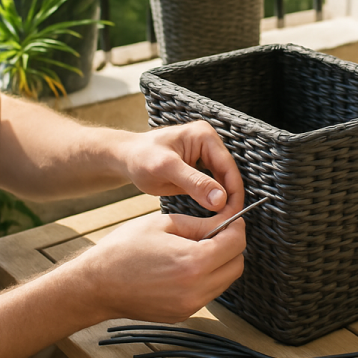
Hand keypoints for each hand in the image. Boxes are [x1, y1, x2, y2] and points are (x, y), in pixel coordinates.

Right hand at [78, 210, 245, 323]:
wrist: (95, 285)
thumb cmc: (124, 249)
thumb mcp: (164, 224)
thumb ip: (200, 225)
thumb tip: (225, 221)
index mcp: (193, 263)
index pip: (236, 244)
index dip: (237, 227)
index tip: (231, 219)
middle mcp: (196, 289)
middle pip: (236, 265)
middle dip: (232, 246)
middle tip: (218, 232)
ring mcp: (190, 306)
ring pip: (225, 281)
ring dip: (221, 263)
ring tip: (200, 248)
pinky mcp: (182, 314)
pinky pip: (208, 293)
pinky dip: (207, 278)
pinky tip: (187, 266)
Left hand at [118, 121, 243, 214]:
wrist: (125, 159)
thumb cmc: (140, 158)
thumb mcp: (166, 170)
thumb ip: (194, 183)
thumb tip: (220, 200)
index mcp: (204, 135)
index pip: (227, 166)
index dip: (233, 192)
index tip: (232, 215)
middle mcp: (209, 141)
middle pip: (228, 173)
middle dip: (229, 197)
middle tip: (228, 222)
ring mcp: (205, 153)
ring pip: (222, 180)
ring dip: (223, 199)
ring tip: (223, 219)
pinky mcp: (200, 165)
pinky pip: (213, 183)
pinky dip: (214, 197)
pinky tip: (214, 211)